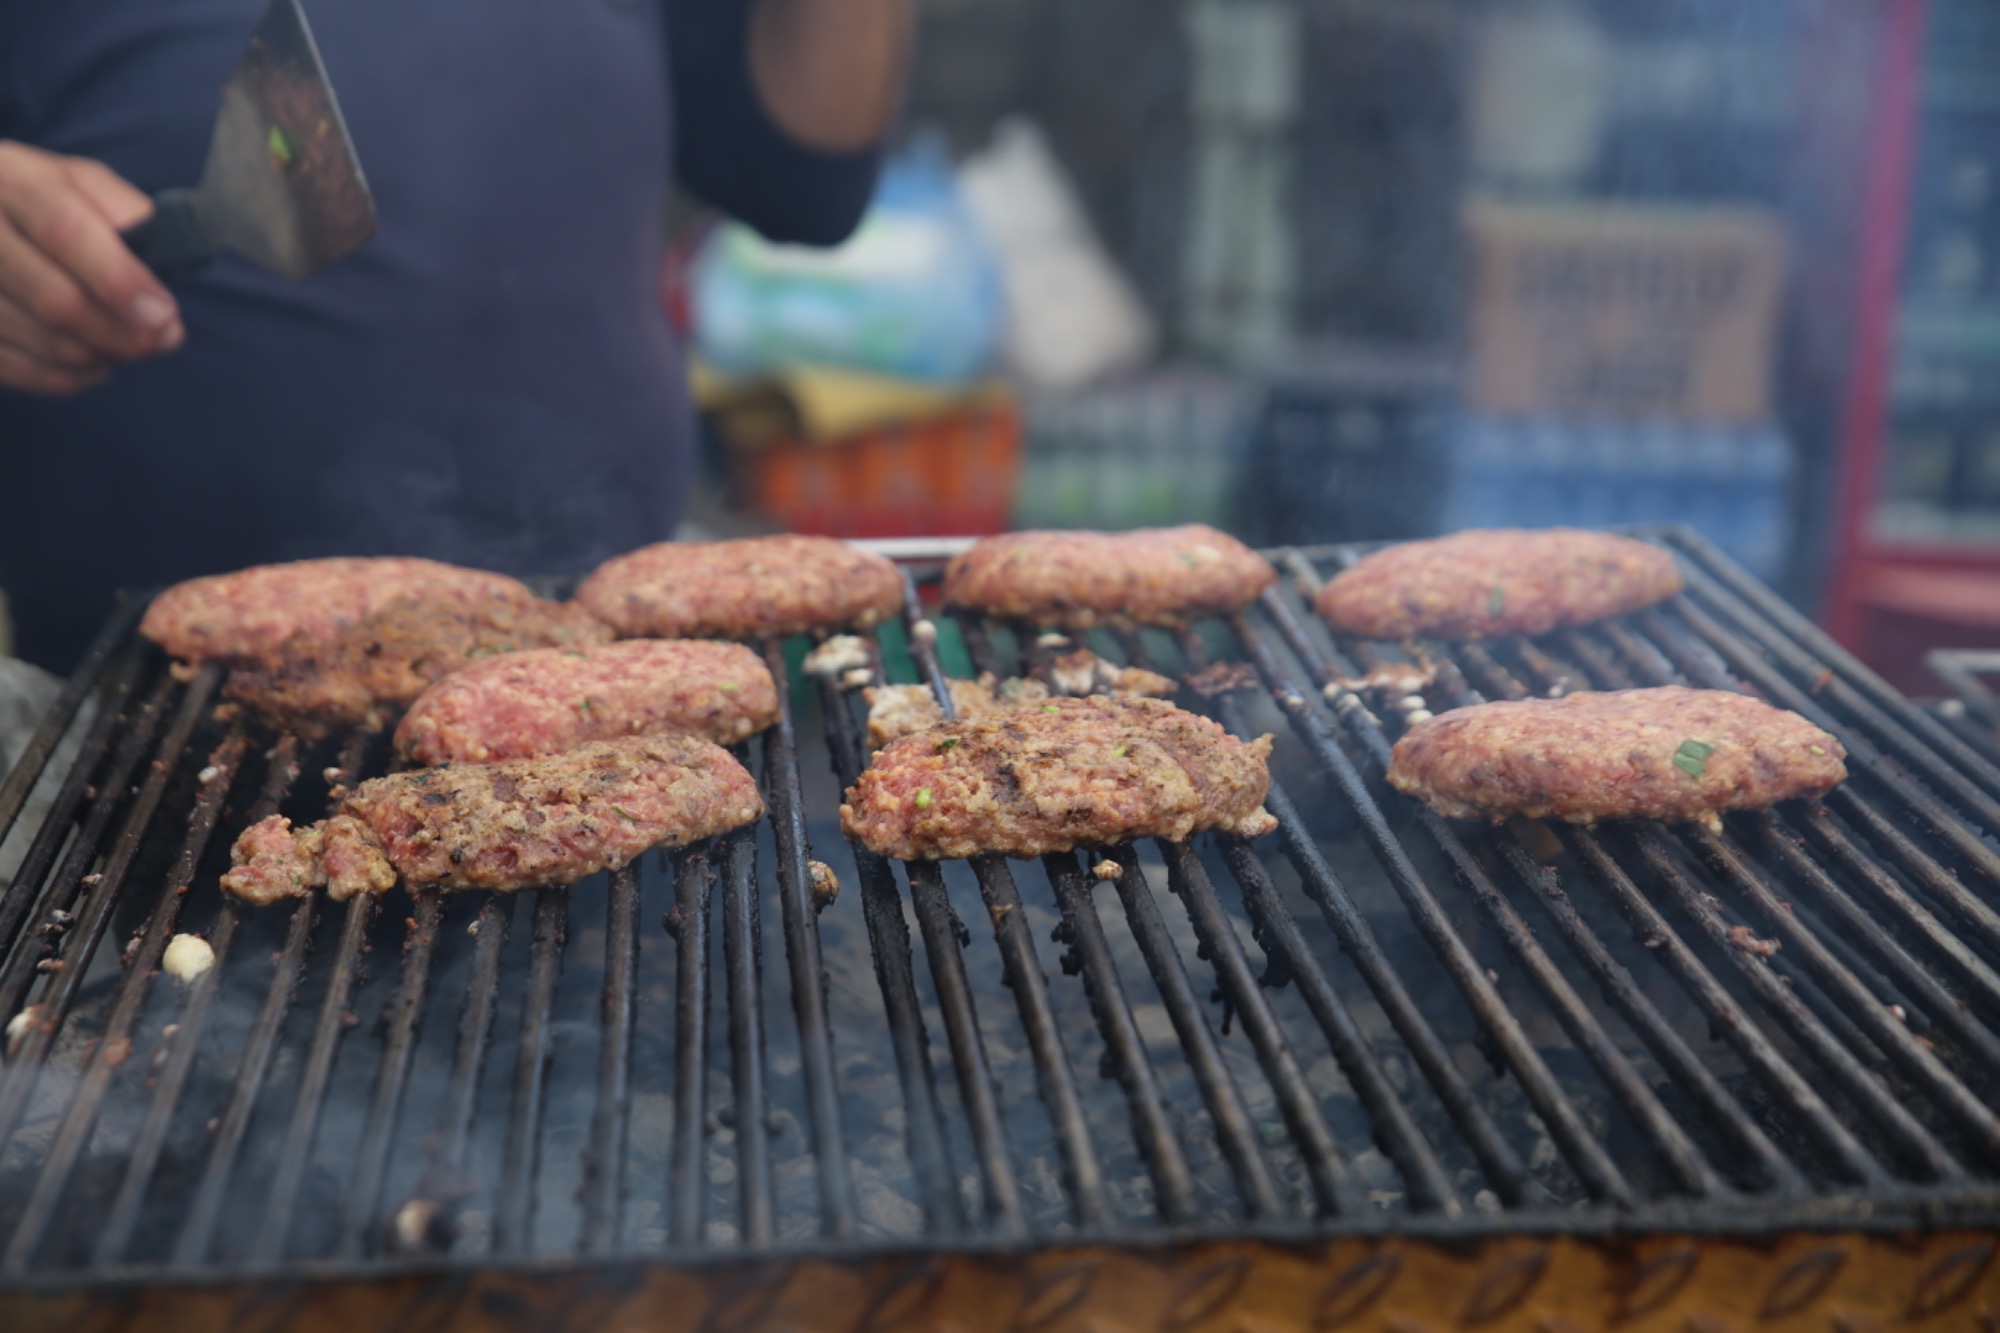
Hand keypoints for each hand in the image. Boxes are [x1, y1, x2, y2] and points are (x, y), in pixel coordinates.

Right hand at [0, 140, 183, 394]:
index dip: (120, 279)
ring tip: (133, 343)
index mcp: (8, 178)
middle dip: (124, 331)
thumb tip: (167, 255)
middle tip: (165, 338)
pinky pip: (22, 370)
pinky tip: (95, 359)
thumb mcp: (78, 183)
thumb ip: (124, 210)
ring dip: (104, 354)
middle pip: (55, 299)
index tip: (164, 313)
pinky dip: (72, 376)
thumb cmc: (38, 202)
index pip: (64, 231)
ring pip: (44, 341)